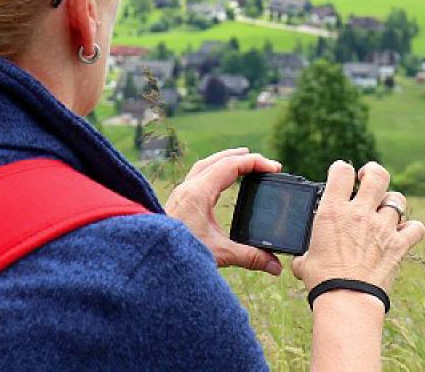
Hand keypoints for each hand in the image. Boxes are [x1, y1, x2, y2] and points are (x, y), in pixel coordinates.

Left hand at [165, 148, 283, 275]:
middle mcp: (188, 188)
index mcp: (199, 192)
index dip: (255, 163)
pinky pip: (196, 176)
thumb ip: (249, 257)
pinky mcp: (177, 202)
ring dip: (225, 160)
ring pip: (205, 165)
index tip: (274, 168)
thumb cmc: (178, 253)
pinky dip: (212, 171)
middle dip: (242, 158)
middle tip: (263, 163)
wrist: (149, 258)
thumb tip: (275, 266)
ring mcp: (180, 193)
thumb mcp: (219, 254)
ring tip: (241, 161)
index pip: (231, 166)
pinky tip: (217, 182)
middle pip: (218, 160)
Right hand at [292, 161, 424, 293]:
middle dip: (373, 172)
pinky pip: (416, 228)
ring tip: (386, 210)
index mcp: (333, 210)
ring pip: (398, 199)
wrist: (346, 300)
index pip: (341, 170)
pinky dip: (412, 229)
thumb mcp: (305, 259)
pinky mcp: (399, 245)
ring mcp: (383, 227)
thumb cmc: (321, 281)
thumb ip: (306, 251)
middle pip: (377, 175)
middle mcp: (360, 213)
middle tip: (368, 179)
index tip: (342, 175)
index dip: (342, 169)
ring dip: (392, 202)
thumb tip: (301, 259)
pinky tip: (404, 233)